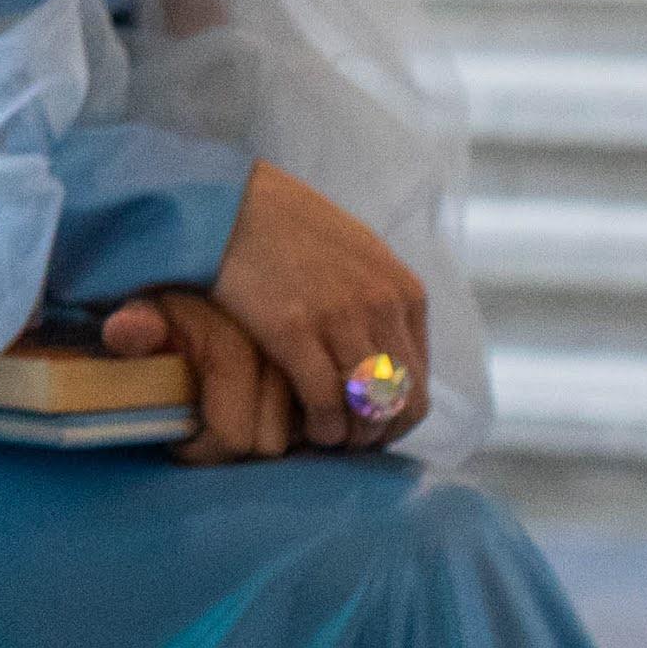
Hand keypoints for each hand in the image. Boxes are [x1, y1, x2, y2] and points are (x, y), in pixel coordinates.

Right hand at [102, 158, 427, 456]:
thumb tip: (387, 349)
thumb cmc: (282, 226)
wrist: (226, 202)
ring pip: (368, 408)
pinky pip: (326, 401)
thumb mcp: (353, 252)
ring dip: (349, 436)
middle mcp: (382, 305)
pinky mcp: (294, 328)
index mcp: (403, 291)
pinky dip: (322, 426)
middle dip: (377, 433)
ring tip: (323, 440)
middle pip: (402, 401)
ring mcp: (340, 317)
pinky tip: (304, 429)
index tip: (366, 430)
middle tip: (346, 445)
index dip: (395, 417)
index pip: (420, 381)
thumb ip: (378, 297)